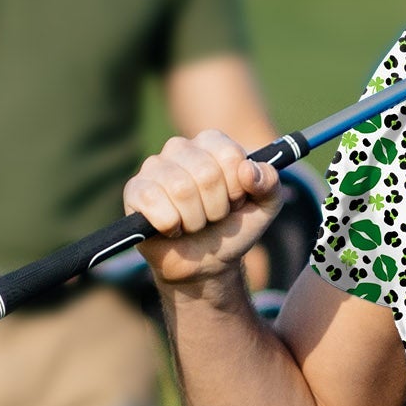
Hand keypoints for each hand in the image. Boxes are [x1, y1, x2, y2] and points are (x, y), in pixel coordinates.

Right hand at [124, 130, 285, 287]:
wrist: (205, 263)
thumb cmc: (232, 228)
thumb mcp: (265, 207)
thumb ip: (270, 183)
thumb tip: (248, 170)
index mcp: (212, 143)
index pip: (230, 155)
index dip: (237, 188)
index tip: (234, 201)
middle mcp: (180, 147)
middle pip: (206, 174)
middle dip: (216, 208)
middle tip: (212, 216)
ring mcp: (154, 166)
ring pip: (181, 189)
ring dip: (195, 220)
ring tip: (193, 223)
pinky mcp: (135, 190)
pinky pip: (153, 202)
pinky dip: (170, 225)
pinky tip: (171, 228)